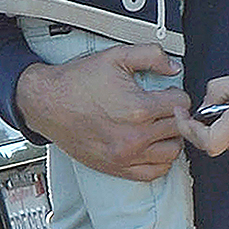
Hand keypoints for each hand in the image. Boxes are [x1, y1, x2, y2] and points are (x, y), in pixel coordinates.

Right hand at [15, 43, 188, 179]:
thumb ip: (151, 56)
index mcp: (138, 108)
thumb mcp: (116, 56)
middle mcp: (135, 136)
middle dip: (175, 115)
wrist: (46, 103)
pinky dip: (159, 160)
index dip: (176, 94)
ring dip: (170, 138)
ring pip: (172, 152)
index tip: (167, 92)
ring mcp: (127, 155)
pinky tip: (152, 145)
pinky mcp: (117, 168)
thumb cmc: (77, 81)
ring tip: (159, 125)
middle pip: (179, 128)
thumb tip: (173, 67)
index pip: (182, 104)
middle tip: (163, 107)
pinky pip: (154, 172)